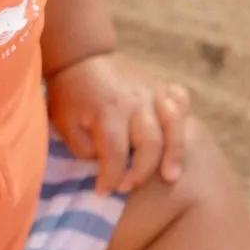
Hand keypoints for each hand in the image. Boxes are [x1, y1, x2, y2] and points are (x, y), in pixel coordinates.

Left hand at [46, 53, 190, 194]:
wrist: (80, 57)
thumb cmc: (70, 94)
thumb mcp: (65, 123)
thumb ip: (84, 147)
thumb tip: (107, 166)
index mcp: (108, 110)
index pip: (115, 153)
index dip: (111, 177)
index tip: (103, 192)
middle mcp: (134, 101)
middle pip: (150, 142)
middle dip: (140, 172)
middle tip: (127, 188)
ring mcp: (150, 91)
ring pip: (173, 124)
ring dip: (174, 152)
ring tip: (170, 177)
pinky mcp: (159, 85)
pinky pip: (179, 98)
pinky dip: (184, 116)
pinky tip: (183, 136)